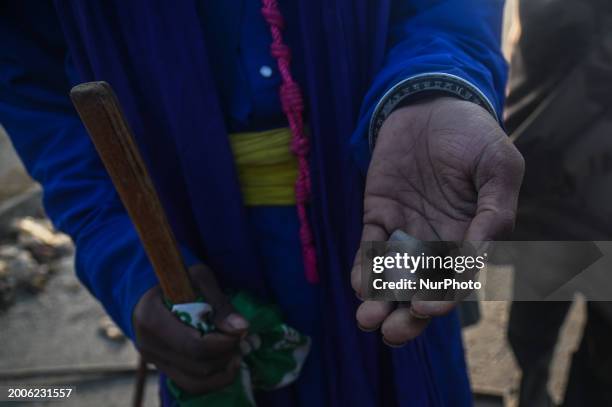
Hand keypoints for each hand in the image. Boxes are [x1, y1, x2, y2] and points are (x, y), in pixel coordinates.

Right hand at [133, 264, 248, 393]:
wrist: (151, 292)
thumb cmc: (177, 280)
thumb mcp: (199, 279)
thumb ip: (220, 303)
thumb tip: (242, 327)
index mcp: (151, 319)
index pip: (193, 345)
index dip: (223, 343)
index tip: (240, 331)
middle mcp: (148, 346)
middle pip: (198, 366)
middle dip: (227, 354)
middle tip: (240, 338)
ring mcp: (154, 361)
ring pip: (196, 382)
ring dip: (224, 369)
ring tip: (237, 351)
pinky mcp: (164, 369)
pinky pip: (192, 385)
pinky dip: (215, 379)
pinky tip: (228, 363)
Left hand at [351, 97, 523, 345]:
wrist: (431, 104)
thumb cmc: (472, 134)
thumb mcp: (498, 165)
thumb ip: (495, 208)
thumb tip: (482, 250)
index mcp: (470, 236)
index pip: (457, 278)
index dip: (444, 296)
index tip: (427, 305)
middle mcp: (437, 241)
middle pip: (421, 288)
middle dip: (407, 316)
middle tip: (391, 333)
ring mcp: (406, 230)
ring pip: (392, 276)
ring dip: (380, 299)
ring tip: (367, 318)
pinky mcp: (378, 214)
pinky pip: (370, 248)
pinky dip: (364, 267)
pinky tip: (358, 283)